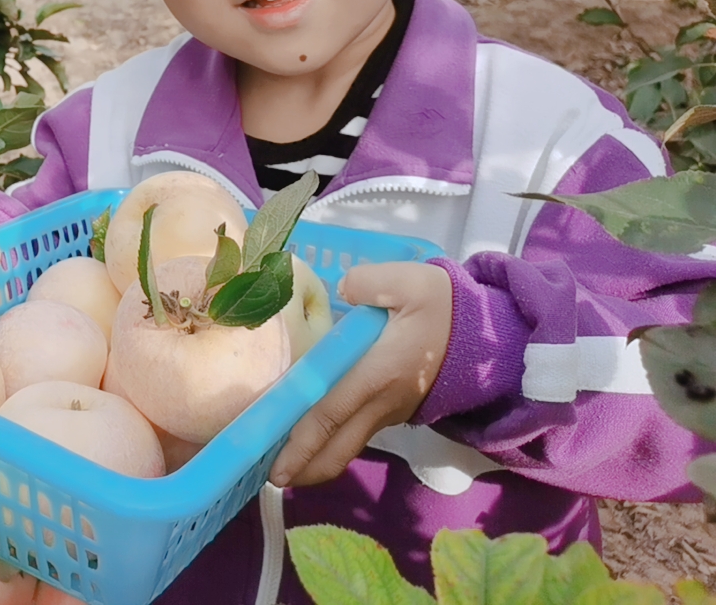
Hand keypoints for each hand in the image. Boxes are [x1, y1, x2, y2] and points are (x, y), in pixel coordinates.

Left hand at [269, 261, 452, 487]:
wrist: (490, 337)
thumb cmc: (445, 310)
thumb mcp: (410, 282)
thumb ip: (368, 282)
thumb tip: (342, 290)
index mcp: (377, 374)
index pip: (330, 413)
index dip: (300, 442)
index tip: (274, 467)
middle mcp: (381, 403)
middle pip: (337, 448)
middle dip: (303, 469)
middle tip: (269, 477)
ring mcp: (389, 411)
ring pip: (347, 445)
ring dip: (315, 457)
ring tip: (278, 457)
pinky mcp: (394, 410)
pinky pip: (357, 433)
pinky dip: (331, 441)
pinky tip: (309, 433)